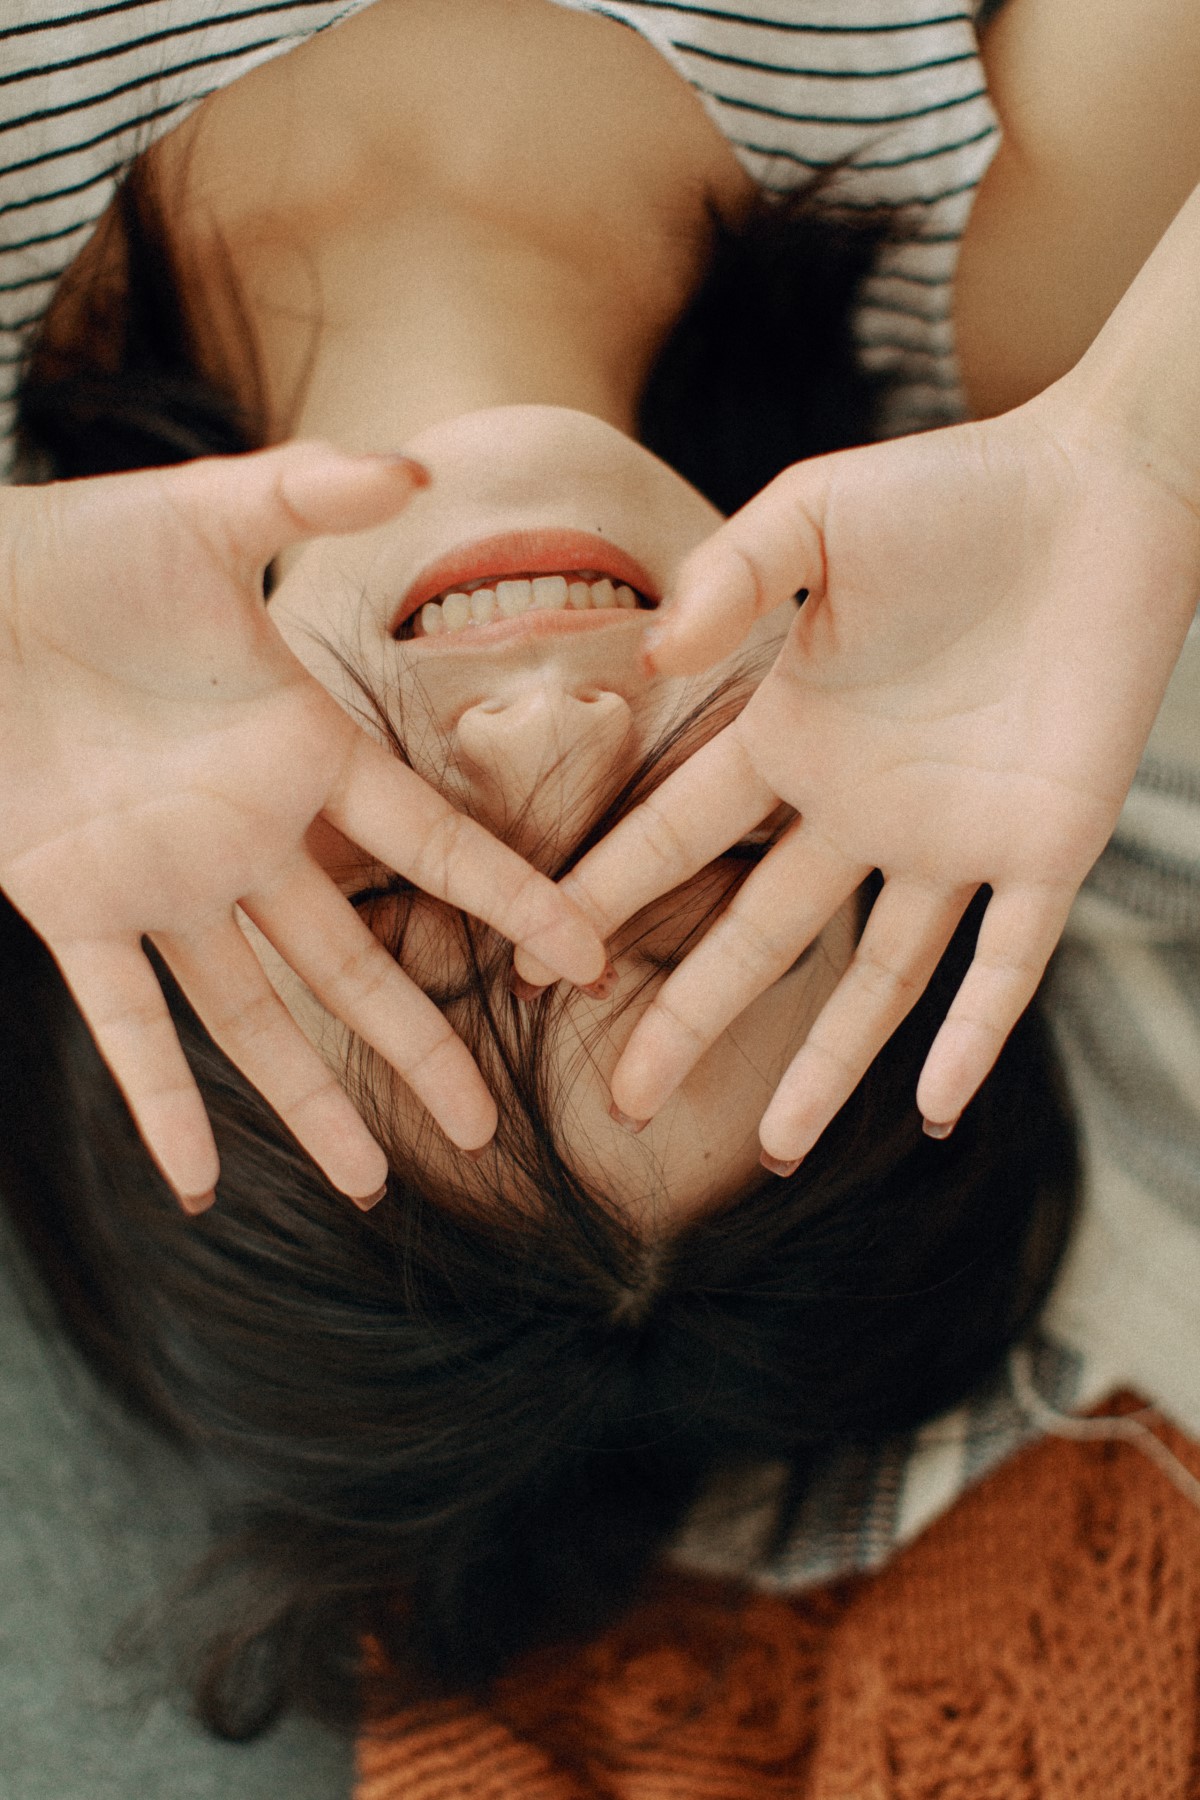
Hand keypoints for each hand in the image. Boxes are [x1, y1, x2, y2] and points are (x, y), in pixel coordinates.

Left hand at [0, 444, 604, 1208]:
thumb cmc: (74, 545)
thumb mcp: (201, 514)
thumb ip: (307, 496)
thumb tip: (416, 468)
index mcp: (301, 751)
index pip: (429, 845)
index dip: (512, 901)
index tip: (582, 954)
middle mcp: (247, 835)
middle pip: (353, 963)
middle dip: (422, 1043)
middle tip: (486, 1124)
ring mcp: (164, 879)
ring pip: (255, 1013)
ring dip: (311, 1099)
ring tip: (372, 1181)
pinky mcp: (71, 902)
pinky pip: (127, 1021)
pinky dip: (158, 1102)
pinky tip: (198, 1182)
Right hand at [517, 393, 1199, 1163]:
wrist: (1106, 492)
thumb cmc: (954, 491)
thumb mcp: (817, 515)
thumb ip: (734, 576)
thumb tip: (653, 655)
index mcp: (791, 735)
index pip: (679, 837)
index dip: (607, 898)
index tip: (538, 958)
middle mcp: (859, 807)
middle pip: (757, 935)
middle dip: (688, 1017)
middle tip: (621, 1099)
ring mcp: (952, 838)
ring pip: (875, 978)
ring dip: (822, 1065)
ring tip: (767, 1148)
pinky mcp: (1046, 848)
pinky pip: (1005, 964)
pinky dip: (972, 1036)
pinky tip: (928, 1109)